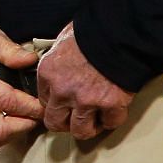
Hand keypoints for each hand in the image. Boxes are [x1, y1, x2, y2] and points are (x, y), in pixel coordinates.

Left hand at [37, 23, 132, 139]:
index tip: (62, 104)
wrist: (119, 31)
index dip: (55, 104)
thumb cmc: (92, 31)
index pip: (43, 101)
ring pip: (81, 130)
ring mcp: (87, 100)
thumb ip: (58, 58)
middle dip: (65, 123)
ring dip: (88, 127)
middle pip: (55, 123)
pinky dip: (112, 119)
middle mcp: (63, 90)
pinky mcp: (111, 104)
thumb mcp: (63, 40)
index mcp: (48, 73)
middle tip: (74, 119)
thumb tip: (59, 65)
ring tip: (94, 121)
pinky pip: (110, 123)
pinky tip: (112, 112)